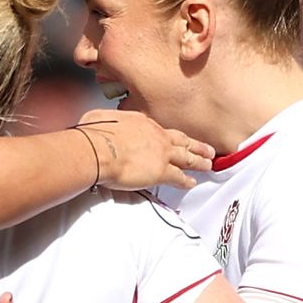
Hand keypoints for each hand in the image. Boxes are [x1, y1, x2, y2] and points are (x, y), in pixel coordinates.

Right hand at [75, 110, 213, 190]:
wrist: (98, 148)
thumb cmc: (94, 134)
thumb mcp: (101, 119)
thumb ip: (107, 123)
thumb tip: (100, 125)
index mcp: (142, 123)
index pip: (161, 130)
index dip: (170, 137)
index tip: (175, 140)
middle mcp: (156, 135)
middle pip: (182, 141)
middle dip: (196, 145)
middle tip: (208, 149)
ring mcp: (161, 153)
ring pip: (187, 158)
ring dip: (199, 162)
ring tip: (208, 165)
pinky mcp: (161, 171)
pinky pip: (179, 177)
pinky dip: (187, 181)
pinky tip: (191, 183)